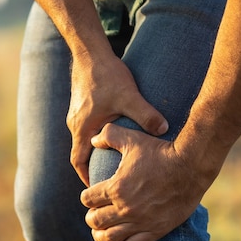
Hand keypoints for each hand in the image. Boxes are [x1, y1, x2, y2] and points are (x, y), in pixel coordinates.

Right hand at [67, 53, 168, 185]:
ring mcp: (76, 114)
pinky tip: (112, 133)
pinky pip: (87, 126)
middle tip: (106, 179)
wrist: (89, 52)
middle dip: (91, 167)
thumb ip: (146, 115)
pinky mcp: (81, 105)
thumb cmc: (106, 75)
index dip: (86, 177)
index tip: (96, 188)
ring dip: (94, 151)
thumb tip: (164, 131)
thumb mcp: (129, 97)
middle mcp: (75, 124)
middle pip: (80, 152)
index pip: (78, 161)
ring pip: (84, 139)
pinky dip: (96, 135)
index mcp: (82, 128)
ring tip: (111, 160)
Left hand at [80, 123, 212, 240]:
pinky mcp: (154, 231)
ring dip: (100, 236)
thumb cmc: (161, 151)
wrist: (191, 166)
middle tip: (95, 214)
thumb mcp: (133, 139)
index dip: (86, 198)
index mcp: (116, 188)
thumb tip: (93, 138)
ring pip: (108, 237)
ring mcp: (139, 222)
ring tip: (100, 233)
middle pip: (95, 220)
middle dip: (92, 217)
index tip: (91, 196)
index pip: (87, 200)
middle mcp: (125, 208)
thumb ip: (109, 135)